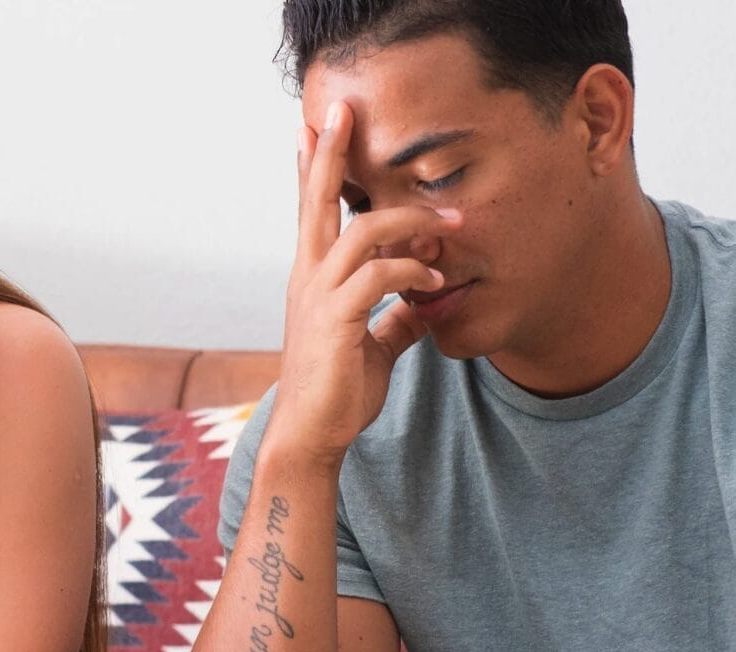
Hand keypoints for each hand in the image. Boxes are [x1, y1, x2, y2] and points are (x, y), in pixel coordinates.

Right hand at [269, 100, 462, 465]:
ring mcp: (318, 296)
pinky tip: (436, 285)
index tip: (316, 129)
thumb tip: (422, 303)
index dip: (314, 169)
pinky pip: (378, 276)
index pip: (313, 212)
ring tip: (450, 227)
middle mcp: (308, 277)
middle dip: (329, 154)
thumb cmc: (337, 390)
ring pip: (360, 231)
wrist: (311, 434)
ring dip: (410, 222)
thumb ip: (394, 317)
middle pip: (317, 202)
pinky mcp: (335, 319)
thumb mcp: (373, 344)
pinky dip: (412, 272)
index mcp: (314, 278)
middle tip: (339, 111)